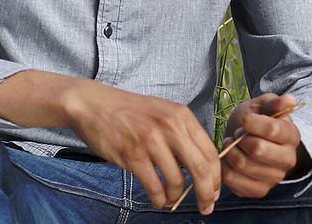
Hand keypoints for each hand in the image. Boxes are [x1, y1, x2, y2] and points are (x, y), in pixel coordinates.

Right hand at [59, 80, 220, 213]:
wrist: (94, 105)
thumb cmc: (130, 111)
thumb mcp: (163, 112)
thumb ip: (182, 133)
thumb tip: (200, 164)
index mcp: (182, 116)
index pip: (210, 151)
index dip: (217, 176)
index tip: (215, 191)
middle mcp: (171, 127)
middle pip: (200, 168)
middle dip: (206, 192)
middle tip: (206, 206)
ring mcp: (152, 141)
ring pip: (177, 180)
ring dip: (176, 197)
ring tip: (170, 199)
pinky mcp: (133, 155)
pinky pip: (154, 186)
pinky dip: (159, 199)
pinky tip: (158, 199)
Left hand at [220, 93, 302, 197]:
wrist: (250, 141)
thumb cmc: (257, 121)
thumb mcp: (263, 106)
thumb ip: (274, 102)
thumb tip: (290, 99)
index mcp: (292, 136)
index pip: (272, 129)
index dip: (252, 123)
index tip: (245, 120)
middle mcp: (288, 160)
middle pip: (258, 150)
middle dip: (240, 139)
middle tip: (236, 134)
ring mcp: (274, 178)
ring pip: (243, 165)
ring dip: (230, 152)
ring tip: (230, 144)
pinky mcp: (259, 191)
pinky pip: (235, 182)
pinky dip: (225, 168)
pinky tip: (228, 159)